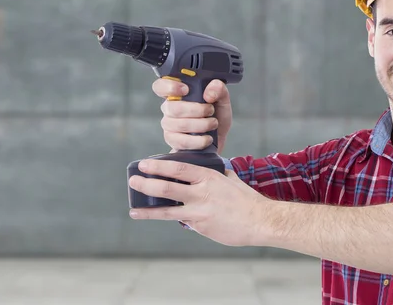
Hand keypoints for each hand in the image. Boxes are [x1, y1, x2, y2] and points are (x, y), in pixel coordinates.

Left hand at [128, 159, 269, 246]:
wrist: (259, 221)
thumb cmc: (246, 199)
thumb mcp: (231, 179)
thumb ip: (218, 174)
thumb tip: (211, 169)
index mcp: (208, 177)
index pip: (178, 168)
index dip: (158, 166)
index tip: (144, 164)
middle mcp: (201, 193)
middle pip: (166, 188)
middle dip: (146, 184)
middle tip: (133, 180)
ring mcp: (199, 212)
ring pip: (167, 211)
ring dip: (148, 210)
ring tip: (133, 210)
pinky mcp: (200, 227)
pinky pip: (184, 221)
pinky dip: (175, 219)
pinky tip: (164, 220)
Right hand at [152, 78, 232, 153]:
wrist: (217, 138)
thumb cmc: (216, 116)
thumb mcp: (222, 99)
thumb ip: (219, 89)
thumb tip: (209, 93)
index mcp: (178, 93)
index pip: (160, 86)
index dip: (169, 87)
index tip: (185, 89)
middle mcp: (169, 108)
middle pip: (173, 107)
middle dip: (197, 110)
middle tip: (210, 110)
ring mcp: (169, 125)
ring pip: (180, 124)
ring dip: (202, 125)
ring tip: (213, 123)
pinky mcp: (172, 140)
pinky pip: (182, 141)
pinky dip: (199, 140)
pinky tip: (207, 138)